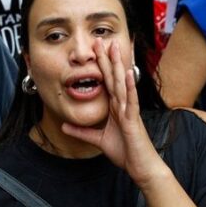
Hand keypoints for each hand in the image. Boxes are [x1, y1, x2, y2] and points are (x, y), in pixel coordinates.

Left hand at [63, 40, 169, 186]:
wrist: (141, 166)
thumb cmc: (125, 152)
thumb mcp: (98, 140)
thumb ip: (82, 132)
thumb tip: (64, 127)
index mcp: (116, 107)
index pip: (107, 81)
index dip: (101, 65)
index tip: (95, 49)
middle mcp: (123, 104)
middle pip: (113, 77)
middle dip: (107, 58)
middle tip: (101, 40)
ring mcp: (129, 110)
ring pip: (122, 83)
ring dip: (118, 65)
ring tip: (115, 48)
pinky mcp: (133, 119)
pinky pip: (131, 100)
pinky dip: (129, 86)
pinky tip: (127, 73)